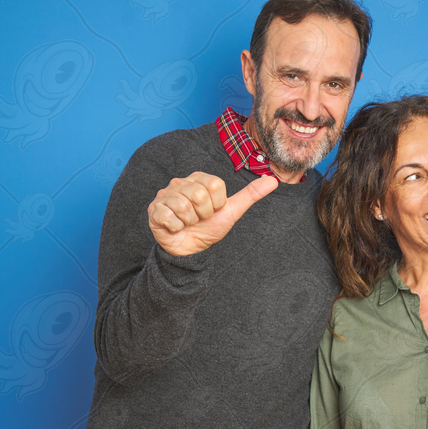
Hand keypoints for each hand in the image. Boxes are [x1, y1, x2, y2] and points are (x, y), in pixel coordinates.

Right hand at [147, 172, 278, 255]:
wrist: (191, 249)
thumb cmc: (209, 227)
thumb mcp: (231, 211)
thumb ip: (250, 194)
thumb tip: (273, 180)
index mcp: (198, 178)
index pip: (214, 185)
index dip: (217, 204)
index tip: (213, 211)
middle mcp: (180, 183)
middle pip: (198, 195)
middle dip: (203, 214)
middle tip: (199, 218)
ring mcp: (164, 195)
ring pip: (184, 207)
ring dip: (190, 222)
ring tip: (188, 223)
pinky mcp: (154, 210)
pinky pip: (168, 217)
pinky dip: (176, 227)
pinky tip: (176, 227)